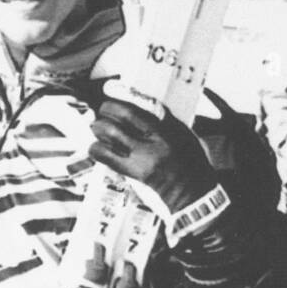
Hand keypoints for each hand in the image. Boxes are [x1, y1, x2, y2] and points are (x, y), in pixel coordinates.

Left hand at [89, 92, 217, 212]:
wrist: (190, 187)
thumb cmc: (188, 156)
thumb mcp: (182, 132)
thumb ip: (162, 117)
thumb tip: (138, 100)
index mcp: (164, 133)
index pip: (131, 114)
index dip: (114, 105)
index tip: (109, 101)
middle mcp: (149, 146)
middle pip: (113, 126)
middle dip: (102, 116)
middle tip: (102, 114)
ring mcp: (138, 160)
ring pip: (107, 139)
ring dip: (98, 131)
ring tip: (100, 128)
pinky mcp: (130, 172)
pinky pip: (104, 157)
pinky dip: (96, 148)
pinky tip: (99, 145)